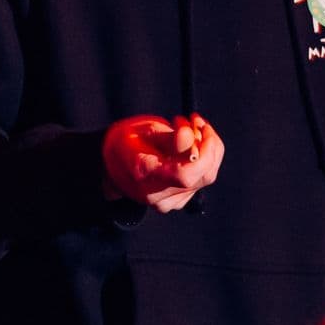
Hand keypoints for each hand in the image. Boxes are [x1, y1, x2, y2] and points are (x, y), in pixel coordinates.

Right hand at [102, 113, 223, 212]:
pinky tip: (193, 146)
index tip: (199, 124)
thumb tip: (192, 135)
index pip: (185, 173)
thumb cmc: (127, 141)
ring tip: (194, 128)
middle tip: (196, 121)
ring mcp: (167, 202)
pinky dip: (206, 160)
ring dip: (210, 149)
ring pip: (207, 176)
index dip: (203, 150)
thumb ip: (169, 135)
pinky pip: (202, 180)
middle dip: (209, 144)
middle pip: (202, 175)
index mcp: (143, 173)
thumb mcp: (143, 129)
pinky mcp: (176, 202)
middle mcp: (155, 194)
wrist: (113, 165)